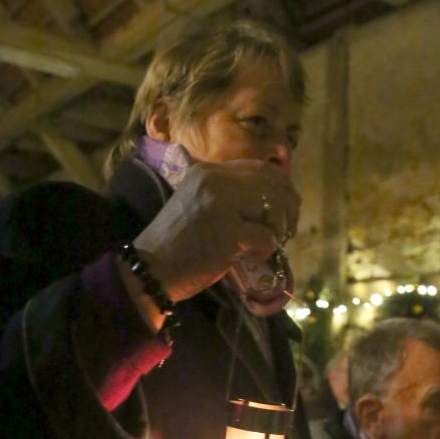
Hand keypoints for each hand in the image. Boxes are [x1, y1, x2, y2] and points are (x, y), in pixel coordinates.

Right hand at [121, 160, 299, 328]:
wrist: (151, 270)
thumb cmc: (175, 243)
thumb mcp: (196, 203)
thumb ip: (226, 195)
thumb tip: (269, 201)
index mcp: (208, 172)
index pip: (260, 168)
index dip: (282, 187)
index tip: (287, 207)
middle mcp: (215, 182)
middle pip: (272, 186)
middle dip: (288, 208)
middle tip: (288, 230)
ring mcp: (221, 206)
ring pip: (273, 208)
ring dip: (280, 228)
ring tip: (274, 242)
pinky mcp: (228, 233)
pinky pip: (266, 236)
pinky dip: (268, 248)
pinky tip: (257, 255)